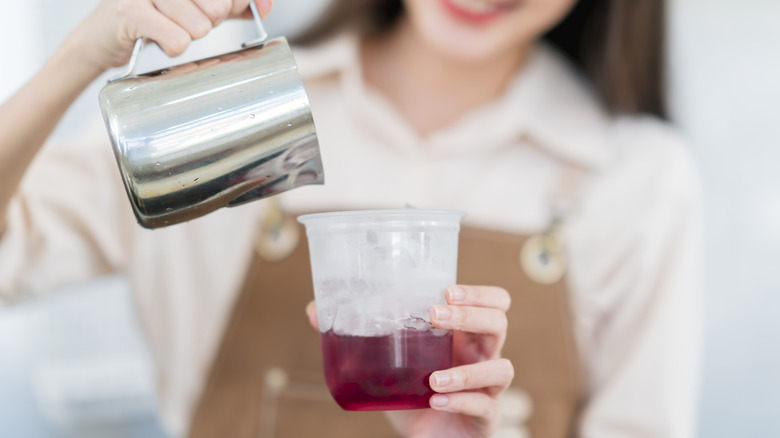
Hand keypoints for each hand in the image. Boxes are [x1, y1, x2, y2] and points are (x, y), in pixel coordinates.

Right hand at [68, 0, 273, 70]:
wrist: (101, 37)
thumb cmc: (153, 18)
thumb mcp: (195, 8)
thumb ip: (230, 5)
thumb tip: (264, 6)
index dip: (241, 3)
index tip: (250, 9)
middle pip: (218, 8)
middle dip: (207, 23)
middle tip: (184, 22)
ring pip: (199, 26)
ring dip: (187, 37)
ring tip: (167, 30)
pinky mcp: (130, 12)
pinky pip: (177, 40)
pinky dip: (173, 48)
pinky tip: (158, 40)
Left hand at [305, 285, 513, 437]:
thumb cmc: (413, 395)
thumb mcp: (384, 363)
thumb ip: (356, 336)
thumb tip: (315, 309)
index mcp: (464, 335)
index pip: (493, 302)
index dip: (478, 292)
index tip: (447, 290)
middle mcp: (482, 355)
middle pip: (499, 323)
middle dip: (471, 315)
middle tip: (435, 315)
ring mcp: (489, 388)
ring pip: (501, 368)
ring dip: (467, 371)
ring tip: (434, 378)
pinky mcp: (486, 418)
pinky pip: (485, 406)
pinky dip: (460, 402)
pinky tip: (434, 402)